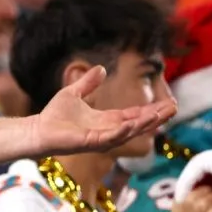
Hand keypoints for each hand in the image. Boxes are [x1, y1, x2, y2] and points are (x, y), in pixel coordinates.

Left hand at [30, 65, 175, 154]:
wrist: (37, 129)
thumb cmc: (54, 115)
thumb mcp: (74, 93)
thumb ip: (88, 83)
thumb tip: (101, 68)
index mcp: (106, 120)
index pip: (135, 115)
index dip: (152, 110)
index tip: (169, 102)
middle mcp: (108, 131)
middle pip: (138, 125)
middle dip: (157, 117)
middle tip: (174, 107)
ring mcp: (101, 139)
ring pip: (129, 132)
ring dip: (145, 124)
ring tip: (161, 114)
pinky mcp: (90, 142)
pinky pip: (110, 138)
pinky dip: (122, 131)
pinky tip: (133, 123)